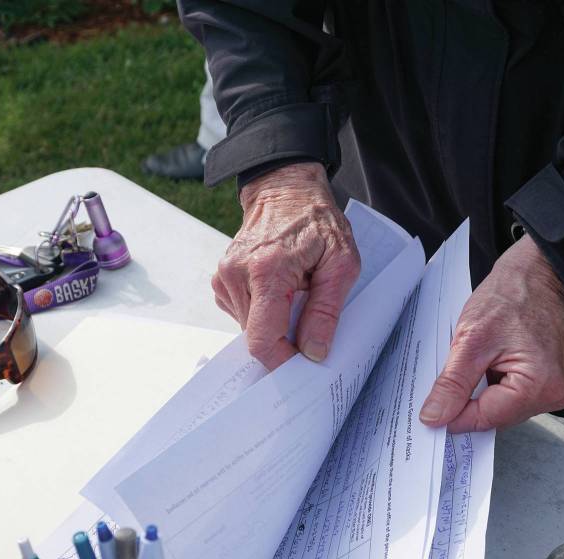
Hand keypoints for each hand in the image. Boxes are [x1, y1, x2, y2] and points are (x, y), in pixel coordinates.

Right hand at [213, 162, 360, 368]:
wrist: (286, 190)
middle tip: (309, 321)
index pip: (262, 339)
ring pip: (248, 327)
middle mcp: (236, 274)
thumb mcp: (341, 263)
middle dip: (284, 339)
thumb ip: (326, 311)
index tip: (304, 363)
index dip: (283, 360)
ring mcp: (224, 275)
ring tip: (294, 294)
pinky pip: (242, 313)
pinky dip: (262, 311)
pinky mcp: (222, 278)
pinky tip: (278, 290)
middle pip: (256, 336)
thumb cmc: (317, 221)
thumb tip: (313, 351)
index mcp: (267, 270)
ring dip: (274, 323)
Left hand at [419, 235, 563, 432]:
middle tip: (449, 379)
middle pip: (495, 417)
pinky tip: (489, 364)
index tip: (430, 411)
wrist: (539, 275)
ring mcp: (555, 389)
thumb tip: (435, 416)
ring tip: (476, 363)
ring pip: (502, 408)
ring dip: (481, 393)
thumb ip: (453, 384)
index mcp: (539, 386)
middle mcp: (554, 394)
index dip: (453, 415)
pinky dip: (494, 385)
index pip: (485, 419)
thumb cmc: (512, 296)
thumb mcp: (471, 341)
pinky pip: (513, 397)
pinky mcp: (550, 382)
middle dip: (468, 402)